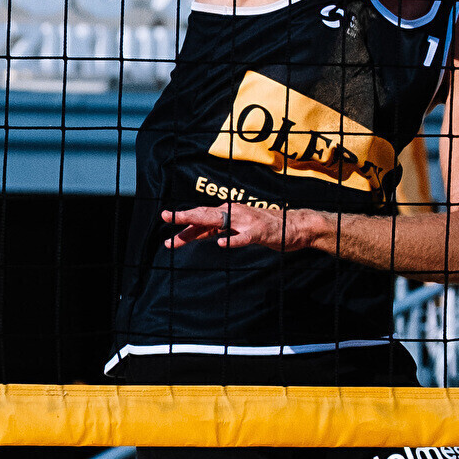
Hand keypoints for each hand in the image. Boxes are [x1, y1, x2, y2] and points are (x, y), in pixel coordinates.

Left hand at [162, 204, 326, 254]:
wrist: (294, 226)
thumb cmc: (263, 227)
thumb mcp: (236, 228)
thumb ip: (217, 230)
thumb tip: (195, 233)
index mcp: (227, 213)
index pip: (201, 216)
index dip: (182, 220)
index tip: (164, 219)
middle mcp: (234, 213)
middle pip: (205, 214)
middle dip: (185, 216)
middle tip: (167, 216)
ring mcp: (246, 221)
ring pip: (220, 221)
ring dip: (202, 222)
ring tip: (186, 224)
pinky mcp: (260, 232)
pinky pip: (244, 238)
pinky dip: (233, 241)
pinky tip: (221, 245)